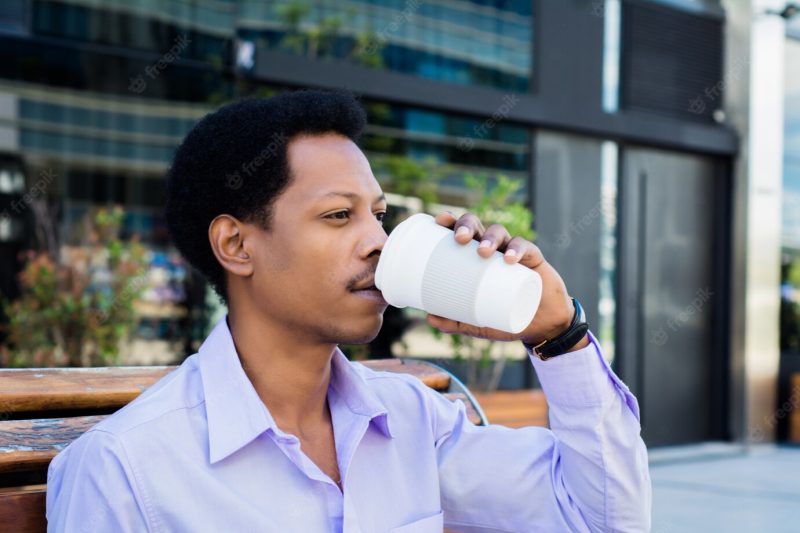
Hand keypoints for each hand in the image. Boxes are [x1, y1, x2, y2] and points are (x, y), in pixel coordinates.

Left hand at [425, 211, 586, 350]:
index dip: (451, 221)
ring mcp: (513, 251)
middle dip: (466, 225)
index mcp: (474, 255)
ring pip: (499, 231)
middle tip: (459, 239)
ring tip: (482, 252)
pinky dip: (518, 250)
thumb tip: (429, 318)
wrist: (540, 325)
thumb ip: (455, 322)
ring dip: (489, 237)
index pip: (461, 230)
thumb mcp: (477, 323)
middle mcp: (492, 248)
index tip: (439, 221)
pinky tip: (510, 259)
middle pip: (477, 225)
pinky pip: (526, 247)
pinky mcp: (534, 258)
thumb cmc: (505, 316)